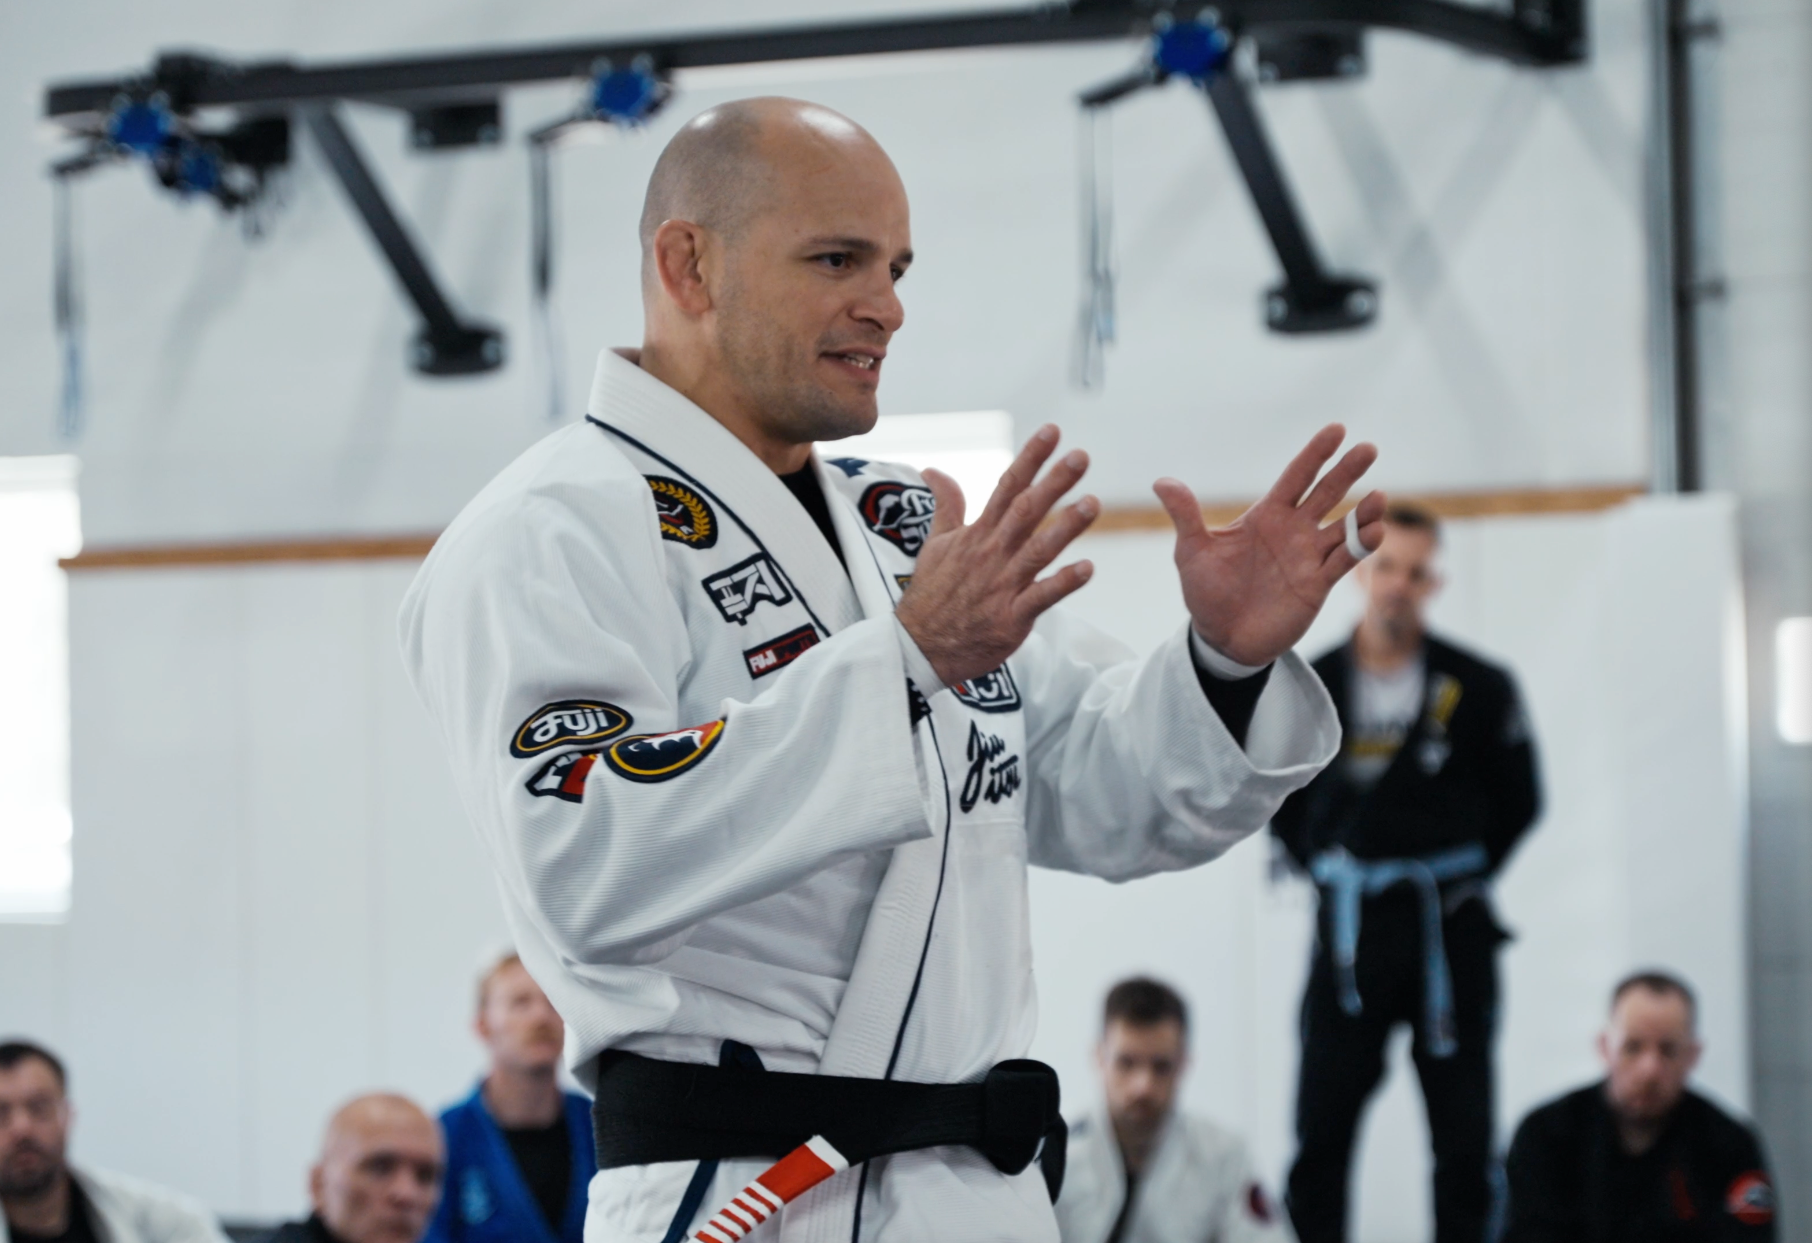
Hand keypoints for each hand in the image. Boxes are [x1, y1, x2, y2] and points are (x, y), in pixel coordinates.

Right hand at [896, 425, 1099, 685]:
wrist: (918, 647)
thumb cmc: (931, 595)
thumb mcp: (936, 544)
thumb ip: (947, 506)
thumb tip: (934, 470)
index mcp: (978, 535)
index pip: (1006, 487)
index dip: (1030, 458)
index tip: (1052, 432)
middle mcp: (992, 554)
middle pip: (1025, 511)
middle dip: (1054, 482)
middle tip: (1081, 457)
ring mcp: (1002, 585)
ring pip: (1037, 550)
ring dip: (1065, 527)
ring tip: (1092, 504)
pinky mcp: (1010, 618)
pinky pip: (1041, 597)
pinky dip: (1063, 583)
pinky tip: (1088, 569)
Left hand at [1156, 424, 1384, 667]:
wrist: (1221, 638)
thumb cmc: (1207, 591)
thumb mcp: (1192, 551)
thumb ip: (1185, 515)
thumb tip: (1161, 482)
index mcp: (1266, 516)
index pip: (1296, 477)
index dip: (1315, 454)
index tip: (1337, 430)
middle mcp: (1293, 531)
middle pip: (1327, 493)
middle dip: (1347, 471)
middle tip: (1369, 448)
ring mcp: (1308, 556)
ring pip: (1344, 527)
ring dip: (1364, 512)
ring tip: (1378, 497)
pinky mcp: (1317, 584)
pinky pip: (1344, 561)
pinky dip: (1361, 546)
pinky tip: (1375, 532)